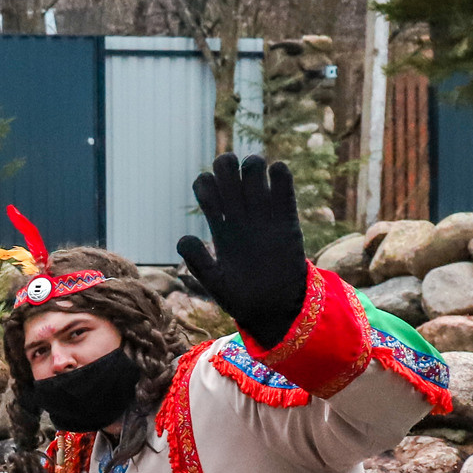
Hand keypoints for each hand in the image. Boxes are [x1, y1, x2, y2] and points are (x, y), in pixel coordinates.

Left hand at [178, 153, 308, 348]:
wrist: (273, 307)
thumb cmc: (240, 297)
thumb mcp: (215, 281)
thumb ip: (198, 261)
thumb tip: (184, 238)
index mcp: (219, 228)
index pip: (207, 192)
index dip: (205, 182)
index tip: (207, 185)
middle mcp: (240, 218)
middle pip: (229, 178)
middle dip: (227, 164)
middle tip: (230, 165)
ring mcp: (264, 217)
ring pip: (255, 178)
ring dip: (253, 166)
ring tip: (255, 168)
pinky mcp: (288, 220)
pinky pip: (284, 191)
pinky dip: (281, 176)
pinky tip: (277, 170)